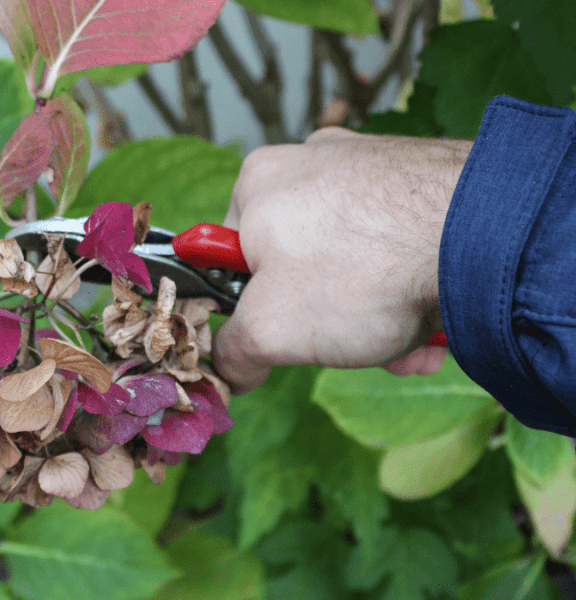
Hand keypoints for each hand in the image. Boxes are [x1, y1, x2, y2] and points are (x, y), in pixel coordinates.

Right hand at [212, 127, 472, 394]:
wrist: (480, 235)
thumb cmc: (362, 272)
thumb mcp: (269, 330)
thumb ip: (233, 353)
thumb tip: (231, 368)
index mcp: (257, 183)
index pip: (233, 259)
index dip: (255, 309)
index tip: (285, 336)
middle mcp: (309, 162)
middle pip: (299, 266)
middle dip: (328, 323)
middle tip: (354, 347)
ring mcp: (368, 165)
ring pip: (353, 262)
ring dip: (374, 317)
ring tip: (405, 345)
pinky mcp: (417, 178)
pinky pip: (395, 244)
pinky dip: (406, 288)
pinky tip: (431, 320)